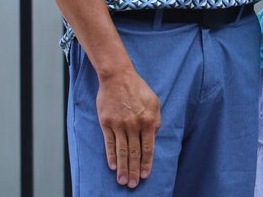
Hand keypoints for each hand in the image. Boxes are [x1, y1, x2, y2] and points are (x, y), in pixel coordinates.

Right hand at [96, 68, 160, 187]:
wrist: (117, 76)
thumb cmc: (138, 89)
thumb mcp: (154, 101)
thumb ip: (156, 120)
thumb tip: (154, 136)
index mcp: (148, 120)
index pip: (148, 148)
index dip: (147, 163)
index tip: (146, 175)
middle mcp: (134, 124)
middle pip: (134, 153)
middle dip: (135, 171)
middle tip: (134, 185)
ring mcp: (119, 124)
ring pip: (121, 151)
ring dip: (123, 168)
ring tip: (123, 181)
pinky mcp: (106, 122)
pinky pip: (109, 143)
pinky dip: (111, 156)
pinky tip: (113, 167)